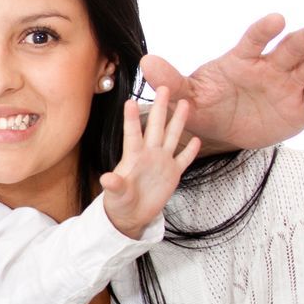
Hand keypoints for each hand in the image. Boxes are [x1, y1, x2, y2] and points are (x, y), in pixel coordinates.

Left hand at [99, 87, 199, 234]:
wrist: (131, 215)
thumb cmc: (119, 203)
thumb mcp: (116, 195)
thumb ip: (114, 186)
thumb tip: (106, 179)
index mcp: (133, 157)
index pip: (133, 134)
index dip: (132, 119)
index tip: (131, 101)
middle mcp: (149, 154)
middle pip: (156, 127)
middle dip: (161, 108)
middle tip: (164, 87)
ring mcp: (162, 162)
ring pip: (172, 137)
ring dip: (178, 121)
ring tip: (185, 103)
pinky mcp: (173, 174)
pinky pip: (183, 159)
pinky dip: (190, 151)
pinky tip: (197, 139)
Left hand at [140, 16, 303, 155]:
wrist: (223, 130)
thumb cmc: (206, 105)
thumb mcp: (188, 98)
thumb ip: (171, 81)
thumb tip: (145, 62)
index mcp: (243, 59)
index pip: (255, 39)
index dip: (265, 29)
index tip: (277, 19)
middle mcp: (270, 65)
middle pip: (294, 45)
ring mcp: (289, 81)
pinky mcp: (302, 100)